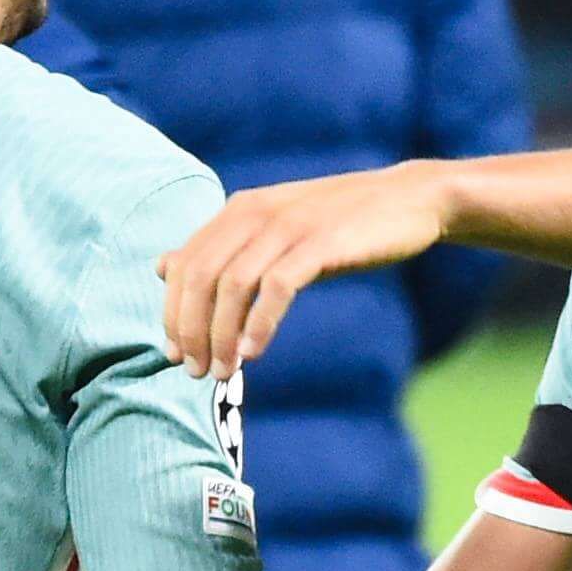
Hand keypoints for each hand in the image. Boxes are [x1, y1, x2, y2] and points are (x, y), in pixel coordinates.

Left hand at [158, 166, 451, 377]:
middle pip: (202, 276)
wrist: (408, 199)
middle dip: (191, 329)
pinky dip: (260, 322)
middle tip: (195, 371)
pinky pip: (278, 286)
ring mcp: (289, 226)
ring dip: (221, 334)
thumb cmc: (339, 223)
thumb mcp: (273, 229)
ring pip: (233, 283)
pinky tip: (254, 351)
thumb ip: (221, 248)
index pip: (186, 263)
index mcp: (239, 210)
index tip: (175, 354)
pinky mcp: (321, 242)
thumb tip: (163, 266)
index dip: (172, 312)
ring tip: (223, 370)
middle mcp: (255, 213)